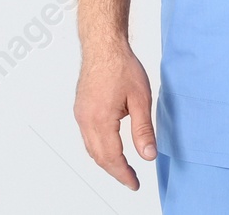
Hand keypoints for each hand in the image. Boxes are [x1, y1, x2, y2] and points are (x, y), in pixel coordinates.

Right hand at [73, 42, 154, 189]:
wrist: (103, 45)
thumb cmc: (121, 66)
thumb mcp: (140, 99)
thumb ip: (143, 130)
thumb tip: (148, 155)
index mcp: (100, 119)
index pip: (112, 157)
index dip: (124, 174)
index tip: (134, 183)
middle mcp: (86, 119)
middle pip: (98, 157)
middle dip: (115, 172)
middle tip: (131, 180)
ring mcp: (81, 114)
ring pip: (91, 148)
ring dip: (106, 162)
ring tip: (122, 168)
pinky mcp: (80, 108)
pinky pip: (87, 137)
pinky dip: (98, 149)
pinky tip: (110, 148)